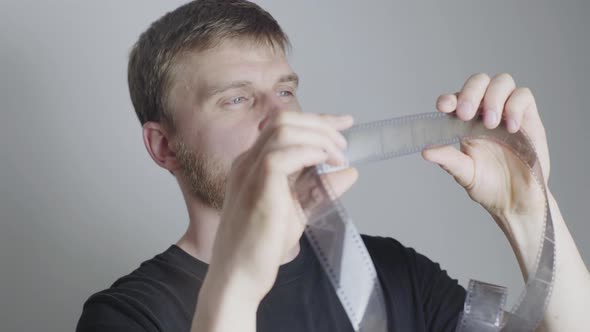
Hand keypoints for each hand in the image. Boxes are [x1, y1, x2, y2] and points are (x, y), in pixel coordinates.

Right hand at [205, 112, 358, 304]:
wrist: (238, 275)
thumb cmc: (261, 247)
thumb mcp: (298, 210)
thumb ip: (320, 189)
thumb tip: (349, 173)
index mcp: (252, 164)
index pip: (283, 127)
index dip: (316, 121)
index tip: (343, 123)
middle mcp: (247, 162)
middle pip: (283, 120)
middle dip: (320, 123)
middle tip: (344, 143)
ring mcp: (249, 171)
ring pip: (283, 129)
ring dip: (318, 137)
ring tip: (338, 155)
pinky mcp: (258, 185)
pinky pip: (284, 153)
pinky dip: (310, 152)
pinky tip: (324, 163)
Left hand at [422, 73, 550, 235]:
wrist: (516, 202)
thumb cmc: (488, 186)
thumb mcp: (464, 173)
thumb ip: (448, 159)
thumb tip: (425, 150)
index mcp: (466, 123)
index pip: (456, 99)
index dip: (449, 97)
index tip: (443, 107)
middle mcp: (486, 113)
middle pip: (479, 81)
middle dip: (470, 92)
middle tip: (465, 113)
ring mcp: (508, 113)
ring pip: (502, 81)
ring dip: (493, 97)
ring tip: (491, 124)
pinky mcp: (529, 119)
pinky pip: (524, 96)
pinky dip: (515, 106)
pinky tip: (511, 128)